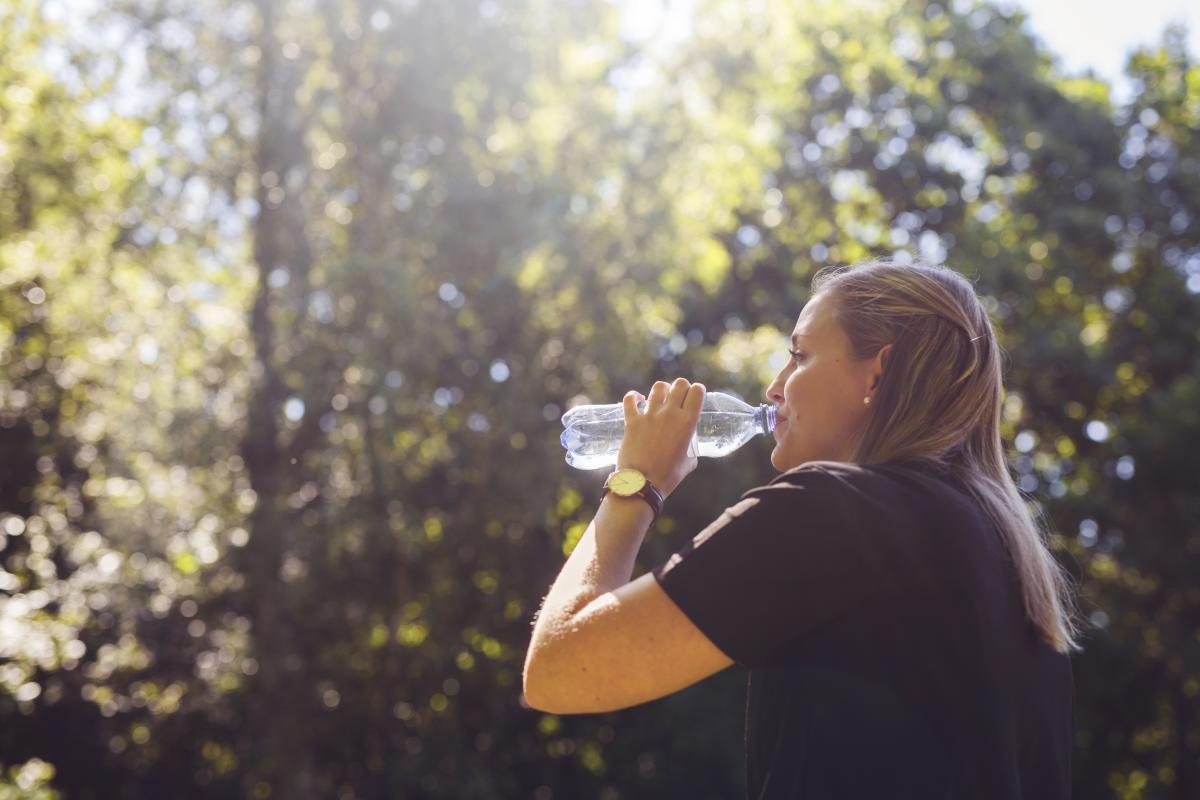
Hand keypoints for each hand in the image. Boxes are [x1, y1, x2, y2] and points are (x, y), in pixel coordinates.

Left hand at [617, 378, 705, 498]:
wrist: (641, 485)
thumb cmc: (667, 477)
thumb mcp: (689, 462)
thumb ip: (691, 448)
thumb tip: (689, 444)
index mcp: (687, 423)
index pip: (697, 391)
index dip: (698, 390)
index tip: (695, 395)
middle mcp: (670, 414)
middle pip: (679, 384)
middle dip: (681, 387)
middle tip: (678, 396)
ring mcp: (650, 416)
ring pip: (658, 387)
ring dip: (662, 390)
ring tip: (660, 398)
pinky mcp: (632, 421)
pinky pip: (630, 399)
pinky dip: (633, 397)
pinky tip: (637, 400)